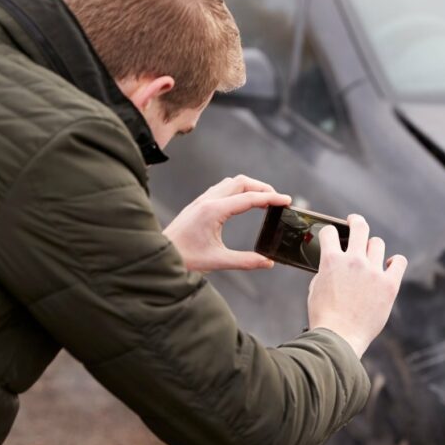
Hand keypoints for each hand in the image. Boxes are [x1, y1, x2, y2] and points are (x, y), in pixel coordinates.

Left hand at [163, 175, 290, 271]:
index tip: (287, 200)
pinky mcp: (198, 204)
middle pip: (241, 182)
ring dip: (250, 187)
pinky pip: (222, 188)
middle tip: (277, 200)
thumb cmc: (184, 258)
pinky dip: (238, 190)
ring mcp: (202, 200)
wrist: (158, 254)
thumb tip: (268, 262)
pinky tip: (243, 203)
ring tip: (263, 200)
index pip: (249, 198)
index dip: (271, 198)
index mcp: (214, 211)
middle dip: (262, 188)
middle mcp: (208, 201)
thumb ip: (245, 261)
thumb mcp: (217, 261)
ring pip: (231, 183)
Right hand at [307, 214, 407, 357]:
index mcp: (331, 260)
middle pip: (360, 227)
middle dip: (356, 222)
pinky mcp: (389, 285)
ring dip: (372, 247)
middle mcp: (354, 261)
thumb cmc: (324, 317)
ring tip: (370, 255)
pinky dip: (395, 262)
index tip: (333, 235)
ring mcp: (373, 272)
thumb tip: (333, 264)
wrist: (339, 339)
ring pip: (377, 243)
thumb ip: (326, 271)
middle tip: (355, 222)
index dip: (330, 232)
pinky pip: (399, 262)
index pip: (330, 232)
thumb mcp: (315, 288)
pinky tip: (390, 266)